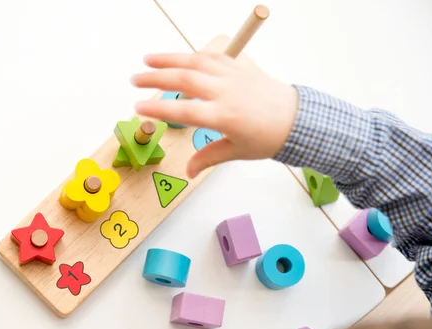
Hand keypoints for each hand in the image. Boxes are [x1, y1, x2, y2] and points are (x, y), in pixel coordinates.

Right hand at [130, 52, 298, 177]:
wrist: (297, 119)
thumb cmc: (269, 137)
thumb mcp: (237, 152)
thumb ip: (208, 158)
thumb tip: (189, 171)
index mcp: (225, 116)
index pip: (185, 111)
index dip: (159, 108)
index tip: (139, 107)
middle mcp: (227, 92)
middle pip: (185, 79)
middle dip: (156, 77)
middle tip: (135, 79)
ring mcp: (233, 77)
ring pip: (196, 62)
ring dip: (170, 59)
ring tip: (148, 60)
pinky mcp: (239, 68)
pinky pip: (212, 57)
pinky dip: (193, 55)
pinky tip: (180, 57)